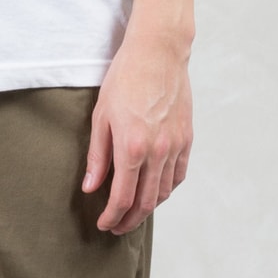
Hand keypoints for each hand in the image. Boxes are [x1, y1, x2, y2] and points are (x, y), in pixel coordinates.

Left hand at [81, 32, 192, 232]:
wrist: (157, 51)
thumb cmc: (125, 77)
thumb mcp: (101, 114)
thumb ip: (98, 155)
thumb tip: (91, 187)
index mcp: (132, 146)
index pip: (123, 197)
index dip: (112, 216)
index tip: (103, 224)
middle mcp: (157, 151)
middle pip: (146, 202)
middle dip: (130, 220)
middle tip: (117, 226)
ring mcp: (175, 146)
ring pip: (164, 192)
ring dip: (149, 208)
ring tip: (134, 211)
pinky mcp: (187, 138)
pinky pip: (178, 175)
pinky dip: (167, 189)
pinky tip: (156, 190)